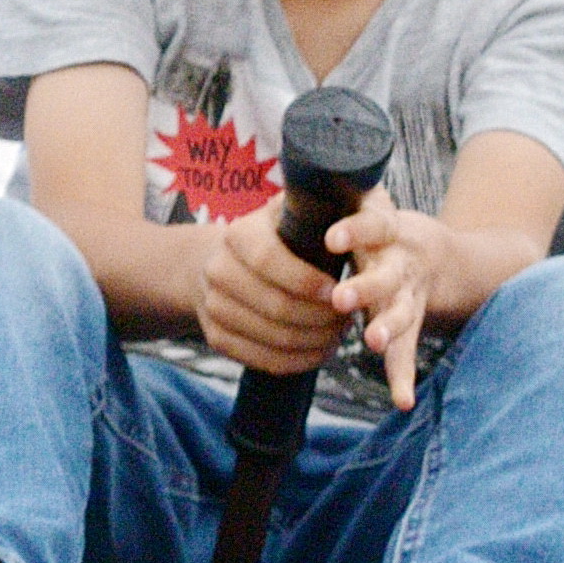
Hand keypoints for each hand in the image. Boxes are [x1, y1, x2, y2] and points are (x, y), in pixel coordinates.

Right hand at [190, 199, 342, 377]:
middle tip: (348, 319)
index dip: (306, 280)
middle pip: (274, 306)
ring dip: (313, 342)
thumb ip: (312, 210)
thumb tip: (350, 201)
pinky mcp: (216, 337)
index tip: (337, 290)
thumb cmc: (273, 237)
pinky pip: (261, 360)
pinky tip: (319, 351)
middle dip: (319, 318)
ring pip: (271, 337)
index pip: (270, 260)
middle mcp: (217, 269)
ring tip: (338, 335)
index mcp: (238, 234)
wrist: (221, 264)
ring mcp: (213, 306)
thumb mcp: (287, 213)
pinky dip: (297, 361)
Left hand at [320, 193, 441, 408]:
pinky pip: (407, 352)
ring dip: (386, 328)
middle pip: (388, 275)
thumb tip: (289, 180)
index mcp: (388, 231)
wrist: (434, 255)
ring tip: (370, 341)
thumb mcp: (366, 207)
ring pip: (402, 313)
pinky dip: (402, 376)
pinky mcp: (411, 323)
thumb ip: (333, 201)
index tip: (333, 237)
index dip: (356, 231)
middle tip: (341, 298)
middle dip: (366, 287)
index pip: (375, 224)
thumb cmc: (379, 231)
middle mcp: (401, 263)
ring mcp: (409, 295)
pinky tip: (402, 399)